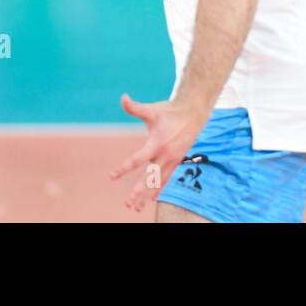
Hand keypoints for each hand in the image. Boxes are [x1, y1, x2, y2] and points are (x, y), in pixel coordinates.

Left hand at [109, 94, 206, 211]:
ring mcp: (172, 160)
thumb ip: (135, 107)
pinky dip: (159, 189)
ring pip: (158, 182)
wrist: (194, 113)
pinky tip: (151, 199)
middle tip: (128, 204)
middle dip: (139, 191)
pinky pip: (167, 179)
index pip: (137, 159)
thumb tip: (123, 98)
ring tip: (135, 208)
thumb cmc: (169, 111)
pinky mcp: (177, 161)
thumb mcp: (151, 110)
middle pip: (150, 177)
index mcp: (157, 144)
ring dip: (147, 195)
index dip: (124, 168)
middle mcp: (165, 155)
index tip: (112, 176)